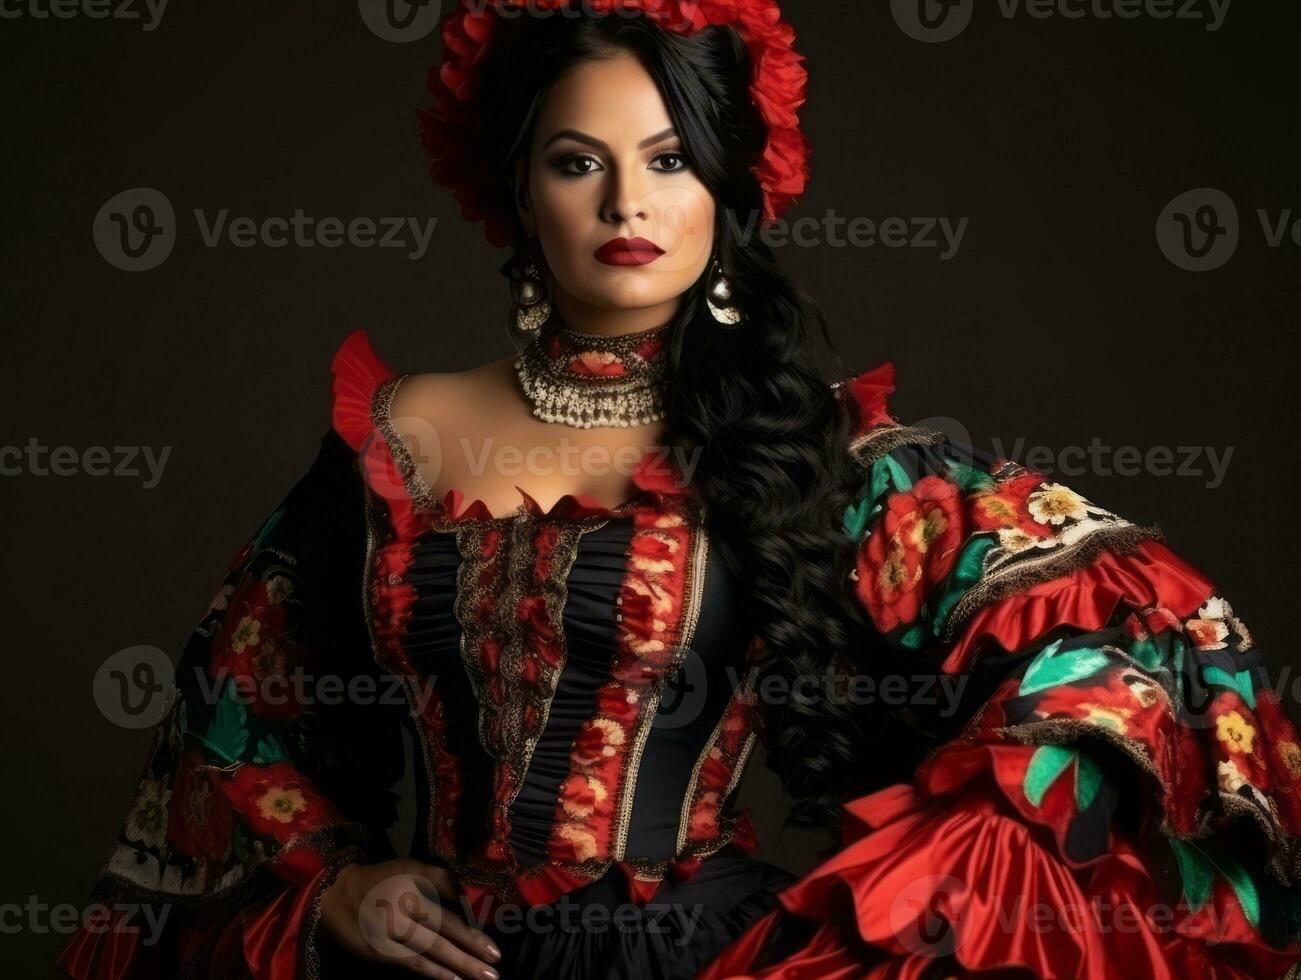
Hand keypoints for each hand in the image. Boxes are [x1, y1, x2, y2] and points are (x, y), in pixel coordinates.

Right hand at [319, 859, 501, 978]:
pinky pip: (412, 964)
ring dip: (457, 967)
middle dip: (471, 954)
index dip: (472, 932)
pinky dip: (434, 973)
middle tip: (494, 968)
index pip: (449, 914)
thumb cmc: (384, 879)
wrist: (339, 895)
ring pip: (430, 953)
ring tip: (480, 978)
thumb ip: (442, 880)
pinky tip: (452, 979)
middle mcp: (403, 912)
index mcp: (414, 887)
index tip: (493, 948)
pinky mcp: (381, 953)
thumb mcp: (412, 868)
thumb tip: (472, 895)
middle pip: (443, 935)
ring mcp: (391, 935)